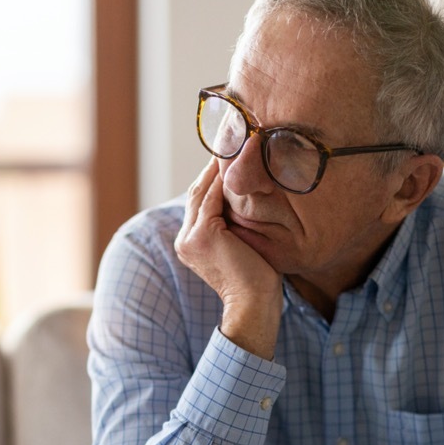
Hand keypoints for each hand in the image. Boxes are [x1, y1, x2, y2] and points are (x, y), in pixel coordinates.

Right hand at [175, 159, 281, 359]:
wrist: (254, 307)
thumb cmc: (258, 282)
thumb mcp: (245, 246)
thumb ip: (238, 224)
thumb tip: (253, 200)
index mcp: (190, 242)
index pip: (201, 199)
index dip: (215, 175)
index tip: (233, 153)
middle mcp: (185, 239)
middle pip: (199, 190)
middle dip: (215, 164)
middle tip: (235, 138)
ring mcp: (190, 237)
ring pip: (204, 190)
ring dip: (219, 164)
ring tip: (237, 141)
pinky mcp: (202, 235)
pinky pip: (213, 197)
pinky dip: (225, 176)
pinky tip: (240, 159)